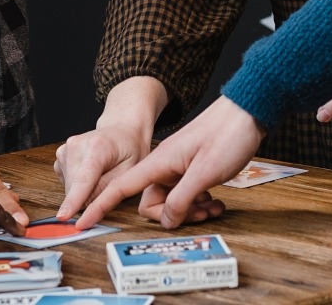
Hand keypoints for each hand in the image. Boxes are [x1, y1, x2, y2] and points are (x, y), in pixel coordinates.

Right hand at [54, 121, 148, 219]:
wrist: (121, 130)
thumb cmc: (129, 150)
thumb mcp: (130, 172)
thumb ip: (108, 190)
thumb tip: (87, 207)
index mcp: (97, 146)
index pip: (83, 179)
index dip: (74, 200)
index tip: (63, 216)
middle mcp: (76, 145)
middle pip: (74, 188)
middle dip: (87, 197)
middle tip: (107, 185)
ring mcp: (65, 149)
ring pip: (68, 187)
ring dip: (83, 191)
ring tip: (100, 174)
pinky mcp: (60, 155)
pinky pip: (66, 182)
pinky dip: (77, 184)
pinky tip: (90, 173)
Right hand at [77, 96, 261, 229]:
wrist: (248, 110)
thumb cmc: (228, 134)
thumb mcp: (205, 172)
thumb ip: (181, 198)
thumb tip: (165, 221)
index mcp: (159, 162)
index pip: (121, 186)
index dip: (100, 204)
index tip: (82, 220)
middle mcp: (164, 164)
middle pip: (152, 201)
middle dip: (173, 214)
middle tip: (201, 213)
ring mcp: (179, 165)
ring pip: (172, 199)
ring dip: (190, 209)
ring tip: (214, 206)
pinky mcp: (192, 167)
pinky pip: (186, 192)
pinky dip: (198, 200)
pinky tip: (216, 199)